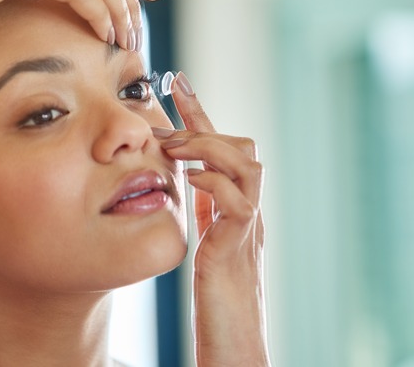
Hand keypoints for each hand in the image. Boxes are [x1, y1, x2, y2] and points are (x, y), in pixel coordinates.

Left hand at [152, 72, 269, 365]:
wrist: (234, 333)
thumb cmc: (214, 291)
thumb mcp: (204, 237)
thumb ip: (201, 208)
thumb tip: (179, 179)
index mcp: (232, 203)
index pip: (219, 147)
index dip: (199, 111)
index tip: (175, 80)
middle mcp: (247, 207)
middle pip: (244, 146)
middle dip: (203, 126)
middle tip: (165, 123)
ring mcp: (248, 225)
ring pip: (247, 164)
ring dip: (207, 149)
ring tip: (174, 150)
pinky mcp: (239, 245)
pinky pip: (237, 201)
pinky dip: (213, 183)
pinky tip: (189, 181)